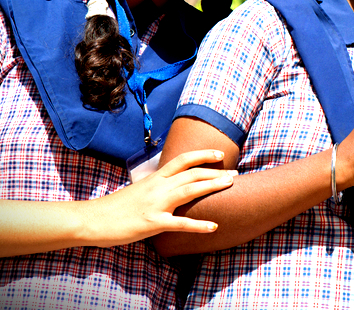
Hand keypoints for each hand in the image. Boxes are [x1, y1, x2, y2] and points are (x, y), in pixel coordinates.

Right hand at [89, 149, 236, 246]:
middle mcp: (158, 187)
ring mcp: (156, 204)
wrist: (91, 220)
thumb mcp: (139, 190)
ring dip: (212, 186)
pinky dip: (198, 225)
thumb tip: (172, 186)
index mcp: (155, 178)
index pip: (183, 160)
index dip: (203, 155)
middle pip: (192, 173)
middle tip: (235, 174)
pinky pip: (180, 223)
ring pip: (190, 190)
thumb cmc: (115, 208)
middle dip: (216, 172)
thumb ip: (157, 187)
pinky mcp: (152, 223)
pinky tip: (214, 226)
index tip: (220, 155)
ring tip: (231, 186)